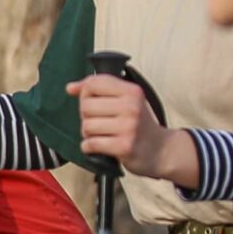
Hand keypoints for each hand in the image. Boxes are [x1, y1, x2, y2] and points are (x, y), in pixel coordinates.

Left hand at [70, 75, 194, 187]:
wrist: (162, 150)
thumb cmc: (139, 125)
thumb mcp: (127, 101)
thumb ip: (100, 90)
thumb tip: (70, 87)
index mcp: (132, 91)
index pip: (94, 83)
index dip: (84, 93)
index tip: (89, 100)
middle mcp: (131, 107)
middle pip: (86, 106)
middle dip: (86, 117)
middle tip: (99, 123)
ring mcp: (128, 127)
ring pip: (86, 126)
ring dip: (88, 134)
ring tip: (101, 135)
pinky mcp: (124, 146)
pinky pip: (91, 144)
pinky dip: (89, 147)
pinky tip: (100, 146)